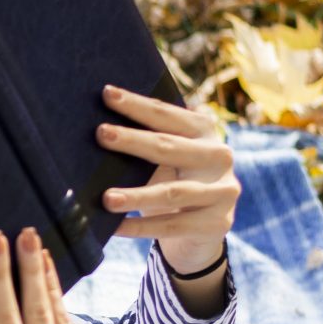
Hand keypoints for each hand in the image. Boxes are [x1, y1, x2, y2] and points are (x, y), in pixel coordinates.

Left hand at [95, 84, 237, 275]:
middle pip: (169, 147)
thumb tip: (99, 134)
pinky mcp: (218, 223)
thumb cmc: (174, 182)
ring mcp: (223, 191)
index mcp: (204, 132)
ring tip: (107, 199)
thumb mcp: (168, 160)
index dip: (138, 105)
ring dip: (137, 196)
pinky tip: (116, 228)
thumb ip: (147, 144)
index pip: (167, 115)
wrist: (203, 229)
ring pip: (173, 193)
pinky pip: (172, 226)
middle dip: (133, 140)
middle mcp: (219, 156)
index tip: (107, 94)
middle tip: (102, 134)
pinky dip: (141, 227)